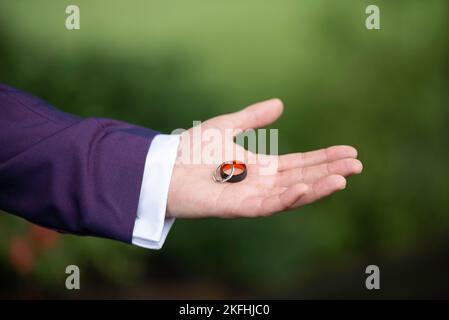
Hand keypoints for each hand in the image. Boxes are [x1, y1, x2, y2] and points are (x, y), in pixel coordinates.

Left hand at [167, 99, 361, 218]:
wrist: (163, 166)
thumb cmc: (191, 149)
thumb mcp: (227, 126)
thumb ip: (253, 117)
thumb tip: (280, 104)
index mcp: (261, 167)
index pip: (300, 163)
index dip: (324, 158)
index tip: (350, 152)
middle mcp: (261, 184)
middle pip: (302, 179)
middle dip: (329, 173)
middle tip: (358, 165)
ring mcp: (251, 197)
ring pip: (290, 195)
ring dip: (316, 188)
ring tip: (342, 178)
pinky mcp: (237, 208)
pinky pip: (267, 206)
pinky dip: (287, 198)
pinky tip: (305, 187)